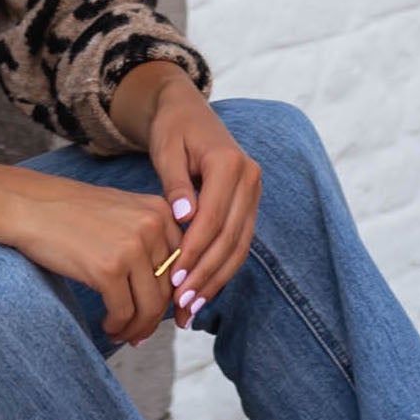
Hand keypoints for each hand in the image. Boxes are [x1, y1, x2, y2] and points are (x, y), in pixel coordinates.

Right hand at [0, 165, 190, 348]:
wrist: (29, 205)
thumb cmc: (71, 212)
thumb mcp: (122, 212)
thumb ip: (149, 238)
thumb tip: (168, 286)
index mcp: (160, 210)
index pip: (181, 264)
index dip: (172, 295)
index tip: (161, 313)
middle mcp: (152, 226)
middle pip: (168, 287)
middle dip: (155, 317)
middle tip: (140, 333)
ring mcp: (132, 247)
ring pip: (150, 305)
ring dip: (137, 328)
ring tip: (124, 335)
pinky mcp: (108, 268)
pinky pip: (125, 311)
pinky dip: (119, 326)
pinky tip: (108, 327)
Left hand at [117, 73, 262, 322]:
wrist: (187, 111)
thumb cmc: (172, 130)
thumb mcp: (166, 150)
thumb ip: (176, 183)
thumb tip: (185, 216)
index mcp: (229, 163)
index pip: (213, 218)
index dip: (195, 251)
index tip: (173, 279)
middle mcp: (250, 178)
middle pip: (230, 238)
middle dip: (206, 275)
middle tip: (181, 304)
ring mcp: (253, 192)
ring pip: (239, 246)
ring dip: (215, 280)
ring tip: (190, 307)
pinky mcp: (249, 204)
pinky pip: (239, 242)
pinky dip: (222, 269)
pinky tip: (203, 291)